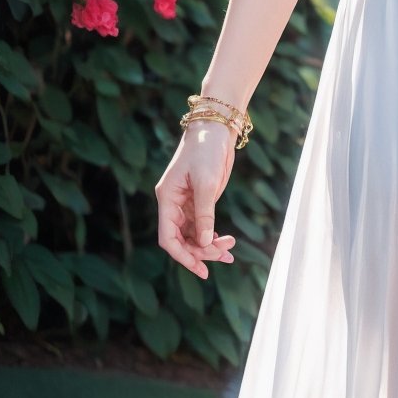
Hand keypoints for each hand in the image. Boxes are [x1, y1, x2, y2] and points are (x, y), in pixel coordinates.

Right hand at [155, 120, 236, 277]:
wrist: (215, 129)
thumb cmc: (206, 150)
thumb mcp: (206, 182)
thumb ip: (205, 212)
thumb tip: (205, 242)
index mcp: (167, 199)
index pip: (168, 237)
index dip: (182, 255)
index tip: (200, 269)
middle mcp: (173, 204)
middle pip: (182, 239)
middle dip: (201, 251)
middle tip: (225, 255)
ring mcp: (186, 203)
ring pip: (194, 234)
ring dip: (209, 246)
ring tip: (230, 251)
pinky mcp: (199, 200)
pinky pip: (202, 225)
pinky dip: (212, 236)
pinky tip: (225, 242)